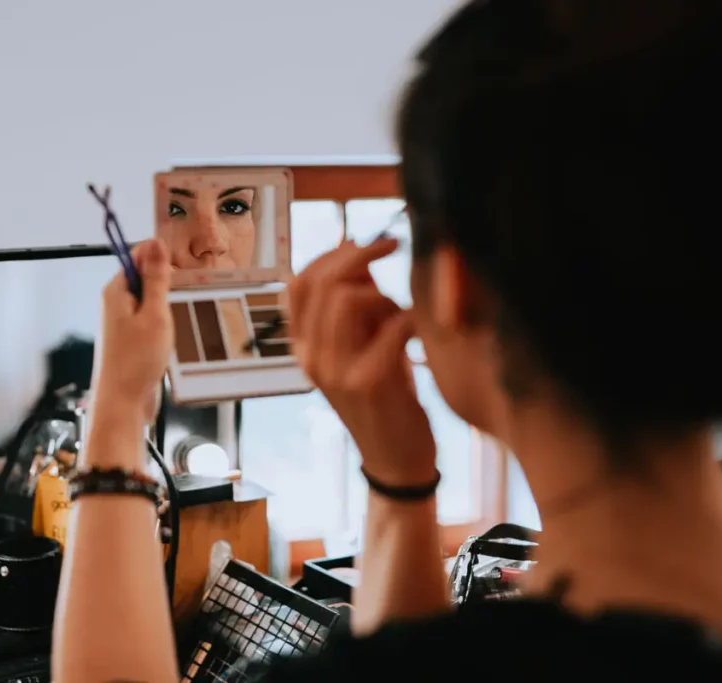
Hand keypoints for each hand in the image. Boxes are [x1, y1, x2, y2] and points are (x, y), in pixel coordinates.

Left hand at [91, 239, 171, 425]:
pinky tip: (174, 335)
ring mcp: (123, 322)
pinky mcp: (131, 340)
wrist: (123, 403)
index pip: (137, 256)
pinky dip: (164, 323)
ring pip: (150, 300)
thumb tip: (156, 243)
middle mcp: (116, 303)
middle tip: (187, 294)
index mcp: (116, 291)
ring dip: (168, 305)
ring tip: (181, 317)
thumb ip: (156, 279)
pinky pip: (150, 320)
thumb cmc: (136, 361)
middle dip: (167, 282)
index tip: (183, 268)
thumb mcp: (154, 314)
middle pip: (145, 278)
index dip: (161, 257)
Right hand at [287, 238, 436, 485]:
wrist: (396, 459)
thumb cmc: (386, 395)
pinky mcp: (367, 383)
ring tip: (404, 316)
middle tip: (396, 248)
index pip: (298, 282)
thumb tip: (355, 248)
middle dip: (363, 256)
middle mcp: (310, 357)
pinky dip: (413, 320)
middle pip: (324, 282)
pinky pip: (391, 326)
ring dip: (387, 295)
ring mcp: (334, 371)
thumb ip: (357, 300)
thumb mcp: (363, 343)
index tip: (365, 241)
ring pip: (349, 298)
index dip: (332, 253)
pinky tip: (422, 334)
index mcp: (303, 345)